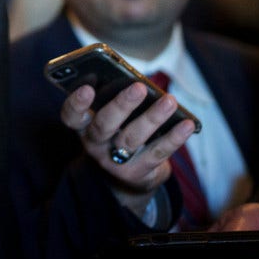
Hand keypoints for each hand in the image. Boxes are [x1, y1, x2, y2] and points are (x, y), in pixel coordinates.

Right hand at [60, 81, 195, 208]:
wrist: (127, 174)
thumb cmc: (119, 131)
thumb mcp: (110, 117)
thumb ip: (115, 99)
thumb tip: (139, 83)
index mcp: (84, 126)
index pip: (71, 116)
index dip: (76, 103)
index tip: (87, 89)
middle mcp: (95, 145)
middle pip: (104, 126)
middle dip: (122, 106)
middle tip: (139, 88)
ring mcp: (114, 161)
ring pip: (132, 138)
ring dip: (152, 118)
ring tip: (170, 101)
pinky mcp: (137, 172)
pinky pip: (157, 153)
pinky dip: (174, 138)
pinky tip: (187, 124)